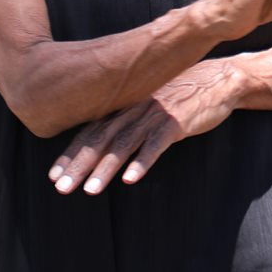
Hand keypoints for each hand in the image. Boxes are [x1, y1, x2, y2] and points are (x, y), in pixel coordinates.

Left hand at [48, 59, 238, 193]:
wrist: (218, 80)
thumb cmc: (180, 95)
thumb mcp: (148, 105)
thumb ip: (128, 120)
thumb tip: (104, 143)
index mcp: (124, 106)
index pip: (90, 131)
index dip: (70, 153)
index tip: (53, 176)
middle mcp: (133, 108)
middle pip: (100, 139)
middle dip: (78, 165)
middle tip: (61, 188)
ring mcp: (154, 114)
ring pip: (124, 143)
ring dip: (105, 169)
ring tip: (90, 191)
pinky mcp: (176, 122)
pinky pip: (156, 144)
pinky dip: (142, 161)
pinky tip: (130, 179)